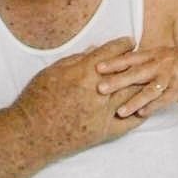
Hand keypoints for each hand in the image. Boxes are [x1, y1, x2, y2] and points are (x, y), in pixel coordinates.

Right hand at [15, 38, 144, 155]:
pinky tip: (146, 107)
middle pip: (127, 72)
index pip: (112, 53)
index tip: (129, 42)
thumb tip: (95, 51)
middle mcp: (97, 92)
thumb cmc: (36, 100)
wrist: (30, 135)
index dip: (123, 44)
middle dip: (135, 63)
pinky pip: (129, 122)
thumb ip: (76, 60)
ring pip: (132, 95)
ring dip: (141, 85)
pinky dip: (139, 114)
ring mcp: (103, 113)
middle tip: (141, 57)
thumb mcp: (52, 72)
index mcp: (83, 73)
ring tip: (148, 78)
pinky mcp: (104, 132)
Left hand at [96, 44, 177, 116]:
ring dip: (133, 100)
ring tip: (119, 111)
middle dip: (116, 80)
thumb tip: (134, 67)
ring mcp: (171, 75)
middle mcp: (162, 62)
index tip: (97, 67)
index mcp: (157, 53)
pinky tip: (142, 114)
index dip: (114, 62)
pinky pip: (164, 99)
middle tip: (99, 88)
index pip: (131, 57)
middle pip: (135, 72)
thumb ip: (152, 60)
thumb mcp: (169, 55)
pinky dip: (152, 107)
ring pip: (148, 89)